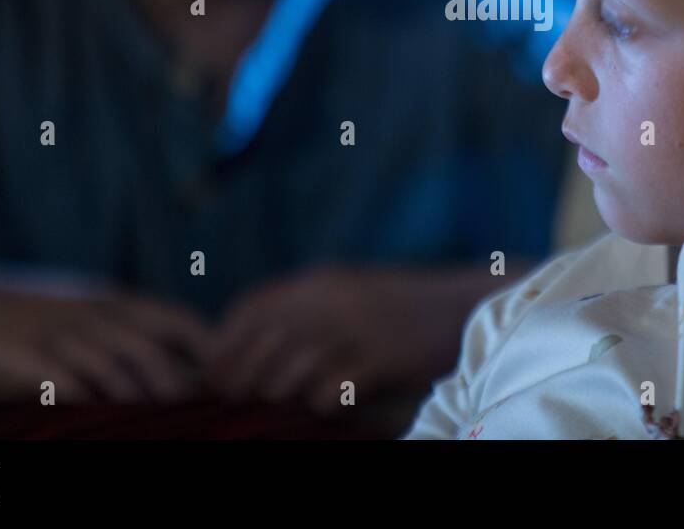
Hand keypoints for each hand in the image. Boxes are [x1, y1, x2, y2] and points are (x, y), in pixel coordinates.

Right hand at [0, 287, 213, 401]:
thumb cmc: (31, 323)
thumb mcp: (85, 317)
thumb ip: (127, 335)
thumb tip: (180, 369)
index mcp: (113, 302)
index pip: (175, 317)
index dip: (204, 344)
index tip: (223, 377)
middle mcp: (92, 314)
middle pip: (148, 346)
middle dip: (173, 382)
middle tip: (192, 412)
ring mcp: (59, 333)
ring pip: (110, 366)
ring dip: (134, 397)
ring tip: (153, 424)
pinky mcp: (25, 354)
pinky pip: (62, 378)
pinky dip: (83, 398)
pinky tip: (96, 416)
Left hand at [207, 265, 487, 413]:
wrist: (468, 305)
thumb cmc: (401, 307)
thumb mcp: (348, 292)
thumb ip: (304, 308)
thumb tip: (244, 343)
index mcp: (320, 281)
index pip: (251, 308)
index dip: (225, 343)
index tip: (215, 374)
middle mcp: (333, 298)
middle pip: (263, 343)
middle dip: (242, 376)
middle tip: (238, 400)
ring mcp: (358, 327)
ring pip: (292, 370)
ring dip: (281, 393)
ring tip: (288, 401)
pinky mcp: (384, 357)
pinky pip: (331, 391)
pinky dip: (322, 403)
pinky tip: (332, 402)